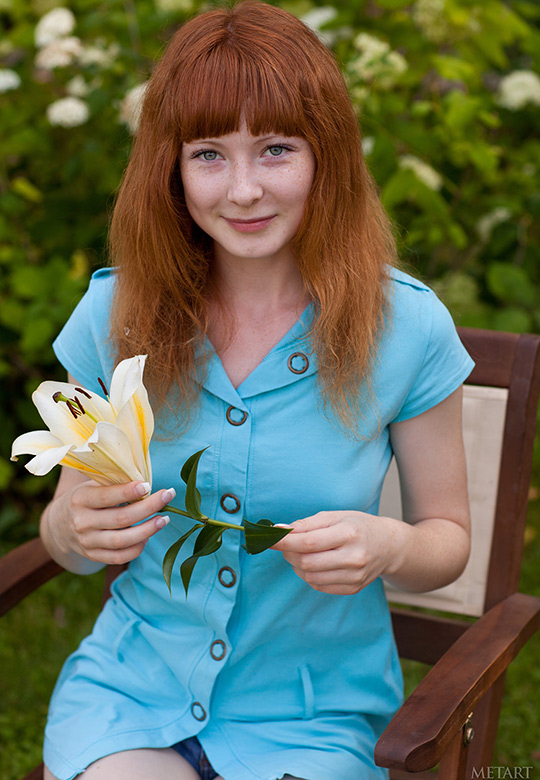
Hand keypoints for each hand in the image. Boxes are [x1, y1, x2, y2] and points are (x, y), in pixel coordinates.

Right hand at [43, 478, 174, 567]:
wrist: (58, 526)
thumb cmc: (84, 499)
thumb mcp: (90, 485)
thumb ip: (112, 483)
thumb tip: (145, 481)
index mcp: (80, 499)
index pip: (107, 497)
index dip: (129, 492)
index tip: (148, 485)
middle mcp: (82, 522)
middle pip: (121, 519)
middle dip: (149, 507)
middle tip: (168, 496)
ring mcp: (87, 542)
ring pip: (123, 540)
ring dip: (148, 530)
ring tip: (164, 519)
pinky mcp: (93, 555)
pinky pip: (119, 557)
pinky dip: (137, 548)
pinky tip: (149, 536)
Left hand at [271, 511, 401, 594]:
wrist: (389, 546)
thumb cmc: (358, 526)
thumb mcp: (335, 516)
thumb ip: (306, 524)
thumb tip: (280, 531)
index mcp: (349, 534)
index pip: (308, 542)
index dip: (284, 542)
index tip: (268, 539)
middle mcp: (354, 557)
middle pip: (307, 562)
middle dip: (289, 554)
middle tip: (285, 545)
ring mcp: (355, 576)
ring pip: (310, 577)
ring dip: (297, 566)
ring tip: (300, 554)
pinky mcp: (353, 588)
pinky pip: (320, 586)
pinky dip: (309, 575)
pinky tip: (314, 564)